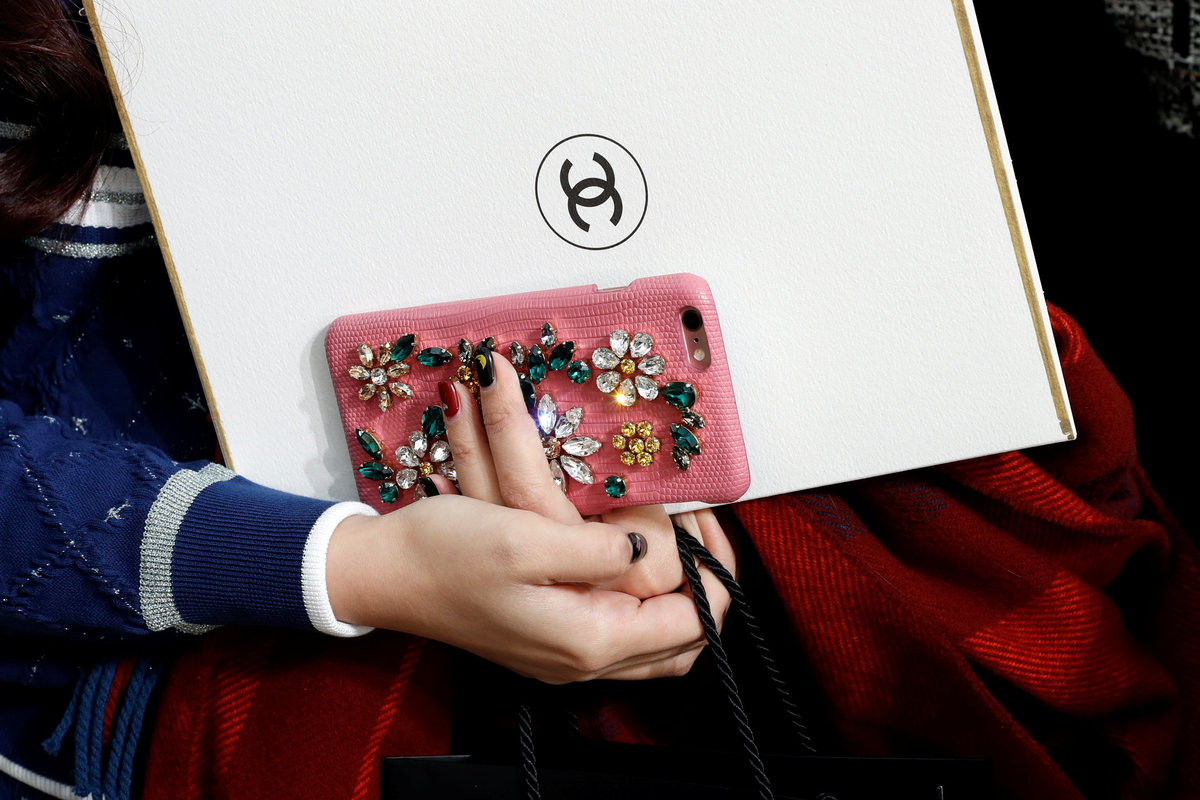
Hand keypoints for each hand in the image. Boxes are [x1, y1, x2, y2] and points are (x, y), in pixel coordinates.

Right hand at [327, 346, 734, 682]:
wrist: (384, 574)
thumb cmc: (444, 553)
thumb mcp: (524, 535)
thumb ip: (595, 548)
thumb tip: (645, 546)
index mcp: (586, 637)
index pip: (691, 624)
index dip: (715, 573)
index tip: (712, 522)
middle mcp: (581, 660)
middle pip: (683, 643)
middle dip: (707, 588)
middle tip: (707, 532)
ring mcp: (563, 657)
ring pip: (656, 646)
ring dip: (680, 600)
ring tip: (684, 545)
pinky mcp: (548, 643)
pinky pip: (622, 638)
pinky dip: (646, 606)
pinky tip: (636, 564)